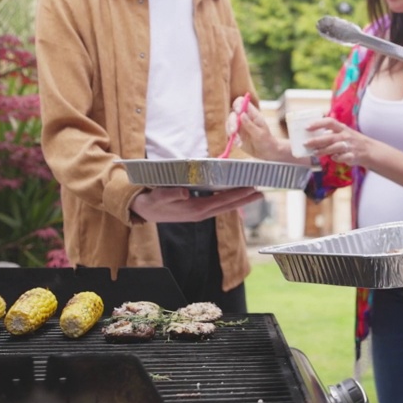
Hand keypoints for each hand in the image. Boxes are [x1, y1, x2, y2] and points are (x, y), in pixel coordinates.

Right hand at [130, 186, 262, 222]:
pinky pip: (217, 204)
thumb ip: (170, 194)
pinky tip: (235, 194)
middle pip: (227, 206)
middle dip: (244, 199)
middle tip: (261, 192)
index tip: (251, 190)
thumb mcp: (156, 198)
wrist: (142, 211)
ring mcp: (199, 212)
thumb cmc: (150, 202)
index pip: (221, 202)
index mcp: (194, 210)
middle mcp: (200, 213)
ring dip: (239, 200)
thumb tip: (185, 193)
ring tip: (254, 193)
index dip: (237, 196)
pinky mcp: (196, 210)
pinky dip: (228, 199)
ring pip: (224, 206)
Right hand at [225, 97, 297, 162]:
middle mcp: (244, 118)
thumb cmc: (266, 141)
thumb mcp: (260, 134)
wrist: (266, 152)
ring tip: (239, 142)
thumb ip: (250, 125)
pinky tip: (239, 144)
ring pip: (229, 123)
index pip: (241, 102)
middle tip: (234, 131)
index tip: (238, 112)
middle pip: (233, 113)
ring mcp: (239, 125)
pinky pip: (229, 133)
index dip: (238, 104)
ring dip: (230, 131)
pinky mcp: (236, 134)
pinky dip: (232, 139)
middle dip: (232, 122)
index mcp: (252, 114)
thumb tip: (242, 114)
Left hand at [308, 118, 370, 166]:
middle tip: (305, 143)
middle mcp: (345, 136)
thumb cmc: (351, 140)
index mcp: (342, 128)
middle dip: (316, 140)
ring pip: (334, 148)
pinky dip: (336, 158)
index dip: (317, 123)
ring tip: (314, 153)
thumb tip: (313, 135)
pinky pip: (342, 158)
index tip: (307, 127)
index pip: (329, 122)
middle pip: (329, 137)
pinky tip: (332, 158)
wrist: (369, 150)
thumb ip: (330, 133)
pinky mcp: (352, 156)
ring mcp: (349, 146)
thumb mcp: (343, 132)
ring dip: (323, 150)